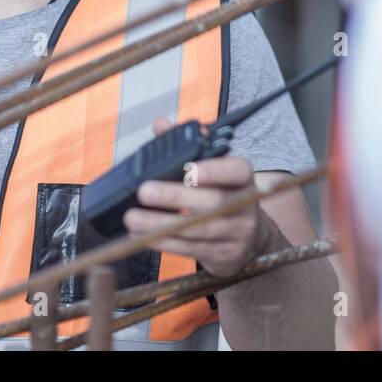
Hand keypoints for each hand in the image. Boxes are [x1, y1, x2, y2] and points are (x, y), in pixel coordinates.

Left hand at [121, 118, 272, 276]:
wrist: (249, 241)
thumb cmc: (222, 195)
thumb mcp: (212, 170)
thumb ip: (186, 146)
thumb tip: (160, 124)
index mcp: (242, 179)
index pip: (237, 171)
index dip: (216, 170)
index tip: (191, 169)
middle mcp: (244, 206)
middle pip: (211, 202)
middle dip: (175, 197)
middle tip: (144, 191)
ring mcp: (236, 234)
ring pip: (197, 230)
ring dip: (160, 225)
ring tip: (132, 218)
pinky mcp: (223, 256)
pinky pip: (190, 250)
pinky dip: (163, 243)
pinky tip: (141, 236)